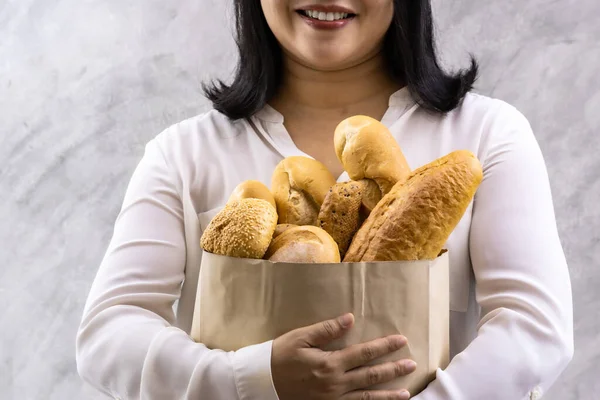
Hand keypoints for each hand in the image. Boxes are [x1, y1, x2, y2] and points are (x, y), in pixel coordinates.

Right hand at [271, 313, 415, 399]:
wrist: (261, 383)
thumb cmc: (280, 356)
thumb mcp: (301, 338)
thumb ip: (327, 329)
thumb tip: (350, 318)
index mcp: (330, 364)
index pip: (364, 353)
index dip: (384, 346)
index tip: (401, 340)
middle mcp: (335, 384)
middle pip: (371, 376)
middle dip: (393, 369)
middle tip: (412, 364)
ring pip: (366, 398)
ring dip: (388, 395)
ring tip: (406, 393)